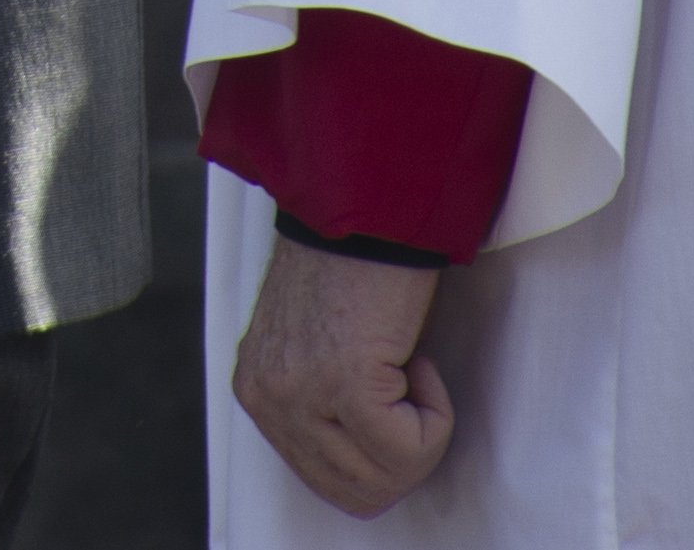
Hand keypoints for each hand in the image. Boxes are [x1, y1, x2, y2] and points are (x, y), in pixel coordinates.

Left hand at [232, 239, 453, 516]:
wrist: (368, 203)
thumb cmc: (359, 265)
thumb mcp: (317, 346)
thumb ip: (321, 401)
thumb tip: (365, 455)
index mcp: (258, 389)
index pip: (324, 479)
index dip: (379, 454)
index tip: (391, 392)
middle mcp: (267, 398)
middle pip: (353, 492)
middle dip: (404, 455)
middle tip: (412, 391)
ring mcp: (300, 393)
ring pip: (382, 481)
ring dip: (420, 435)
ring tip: (410, 368)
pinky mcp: (344, 381)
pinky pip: (407, 448)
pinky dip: (435, 415)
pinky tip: (418, 358)